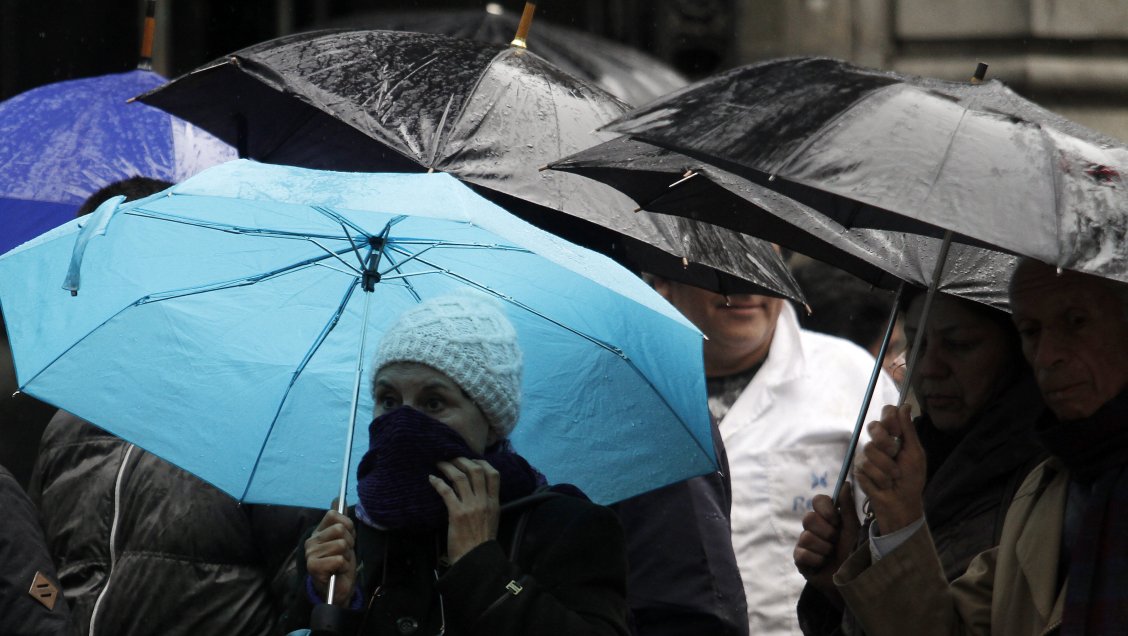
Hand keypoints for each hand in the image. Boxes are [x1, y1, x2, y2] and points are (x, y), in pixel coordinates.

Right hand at [305, 505, 356, 604]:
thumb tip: (338, 498)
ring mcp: (310, 553)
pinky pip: (338, 559)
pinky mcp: (313, 566)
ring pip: (341, 544)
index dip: (348, 525)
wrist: (338, 588)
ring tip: (341, 562)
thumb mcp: (344, 538)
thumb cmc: (341, 563)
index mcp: (318, 531)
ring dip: (347, 556)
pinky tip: (338, 571)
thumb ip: (340, 519)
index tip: (348, 537)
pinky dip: (343, 566)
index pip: (334, 515)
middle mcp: (311, 540)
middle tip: (345, 553)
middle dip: (350, 542)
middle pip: (340, 529)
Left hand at [432, 458, 500, 563]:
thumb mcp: (492, 521)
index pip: (494, 475)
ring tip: (440, 463)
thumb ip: (487, 506)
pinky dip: (438, 483)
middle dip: (463, 460)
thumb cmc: (481, 544)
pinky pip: (446, 492)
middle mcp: (484, 501)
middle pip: (476, 471)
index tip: (473, 460)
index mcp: (494, 503)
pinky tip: (431, 479)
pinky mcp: (456, 514)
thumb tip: (477, 493)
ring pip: (460, 477)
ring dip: (448, 467)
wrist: (475, 561)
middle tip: (452, 457)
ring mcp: (471, 506)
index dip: (483, 463)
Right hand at [794, 484, 859, 603]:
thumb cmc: (853, 552)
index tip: (836, 520)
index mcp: (827, 518)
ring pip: (806, 537)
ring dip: (824, 549)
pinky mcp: (799, 559)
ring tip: (831, 555)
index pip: (817, 500)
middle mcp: (814, 528)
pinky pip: (802, 553)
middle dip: (826, 532)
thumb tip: (846, 483)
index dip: (825, 509)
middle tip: (835, 541)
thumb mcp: (852, 528)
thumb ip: (847, 507)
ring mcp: (804, 543)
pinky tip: (822, 564)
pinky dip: (816, 560)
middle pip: (808, 518)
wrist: (851, 580)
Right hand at [854, 404, 925, 533]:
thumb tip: (906, 405)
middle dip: (885, 442)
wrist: (901, 504)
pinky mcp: (859, 469)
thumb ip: (908, 430)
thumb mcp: (915, 454)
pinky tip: (884, 485)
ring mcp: (867, 455)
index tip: (897, 431)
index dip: (889, 418)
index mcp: (894, 435)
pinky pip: (865, 467)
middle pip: (873, 426)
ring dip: (886, 466)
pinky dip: (879, 478)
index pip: (887, 413)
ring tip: (893, 477)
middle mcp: (878, 442)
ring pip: (869, 449)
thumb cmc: (912, 480)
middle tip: (894, 454)